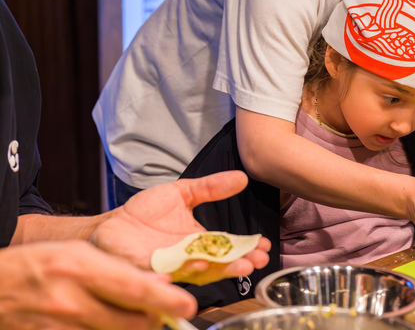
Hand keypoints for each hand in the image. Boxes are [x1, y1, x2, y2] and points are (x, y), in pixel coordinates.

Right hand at [0, 241, 195, 329]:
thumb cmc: (39, 266)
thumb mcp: (79, 255)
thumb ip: (119, 270)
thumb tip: (161, 283)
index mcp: (80, 269)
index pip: (134, 289)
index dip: (165, 301)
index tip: (187, 306)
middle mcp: (71, 302)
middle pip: (132, 323)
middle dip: (153, 320)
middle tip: (160, 313)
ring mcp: (60, 328)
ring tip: (130, 316)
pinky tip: (103, 323)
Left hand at [90, 171, 270, 284]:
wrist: (111, 224)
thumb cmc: (147, 212)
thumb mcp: (182, 192)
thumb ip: (210, 188)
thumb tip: (242, 177)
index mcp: (199, 241)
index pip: (229, 247)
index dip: (247, 249)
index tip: (264, 247)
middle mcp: (187, 257)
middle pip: (216, 264)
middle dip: (236, 265)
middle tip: (253, 263)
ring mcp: (166, 265)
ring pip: (191, 273)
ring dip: (208, 271)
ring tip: (225, 266)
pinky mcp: (141, 268)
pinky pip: (155, 274)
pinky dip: (165, 275)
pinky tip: (178, 271)